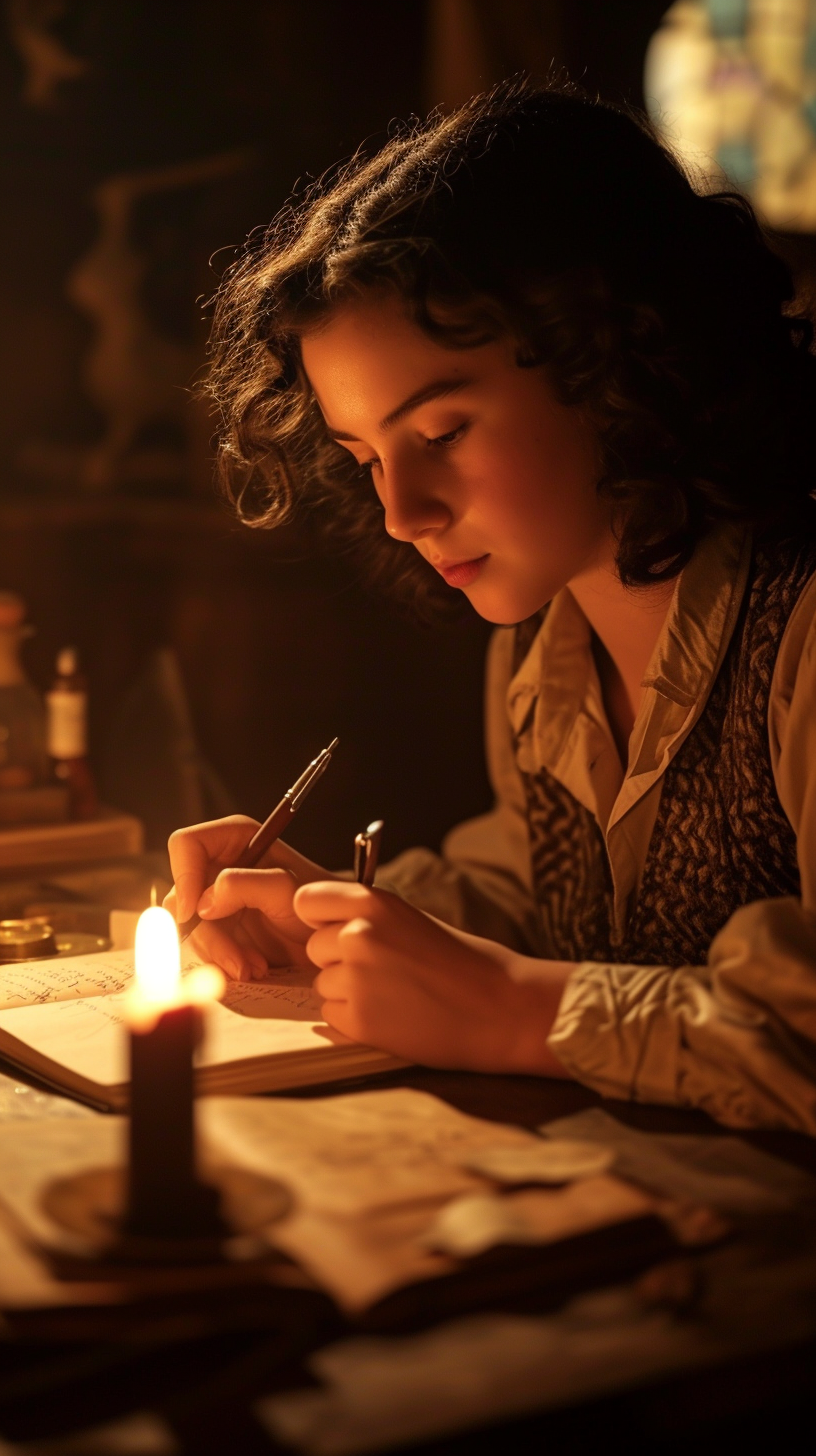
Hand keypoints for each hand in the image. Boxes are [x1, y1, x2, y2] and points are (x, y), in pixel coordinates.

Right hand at [165, 815, 335, 980]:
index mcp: (234, 838)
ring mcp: (216, 899)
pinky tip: (253, 967)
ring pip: (189, 927)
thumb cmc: (318, 905)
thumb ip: (244, 884)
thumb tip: (201, 903)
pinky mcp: (219, 928)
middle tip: (236, 958)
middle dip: (206, 931)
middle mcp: (219, 865)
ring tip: (254, 966)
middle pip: (182, 893)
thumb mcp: (286, 890)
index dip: (184, 875)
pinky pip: (202, 946)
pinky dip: (225, 961)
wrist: (333, 939)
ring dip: (219, 952)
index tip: (194, 912)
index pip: (186, 845)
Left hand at [294, 881, 570, 1075]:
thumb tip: (325, 924)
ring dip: (348, 993)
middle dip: (338, 960)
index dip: (319, 918)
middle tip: (383, 971)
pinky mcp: (358, 1020)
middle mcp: (357, 935)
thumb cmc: (462, 962)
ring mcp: (355, 978)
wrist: (500, 1008)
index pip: (307, 901)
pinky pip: (332, 1016)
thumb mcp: (411, 920)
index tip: (333, 929)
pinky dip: (354, 1020)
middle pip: (314, 947)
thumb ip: (366, 918)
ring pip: (323, 984)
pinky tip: (392, 1016)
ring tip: (393, 995)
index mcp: (373, 903)